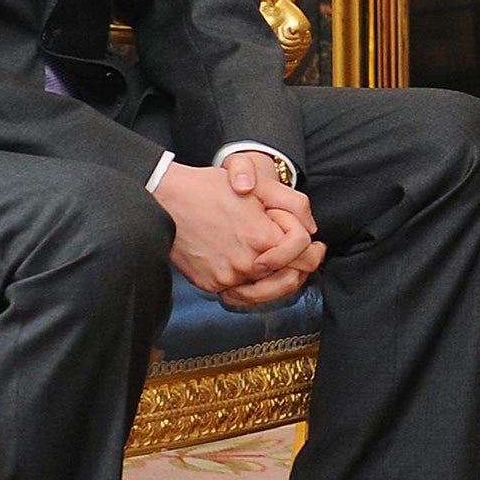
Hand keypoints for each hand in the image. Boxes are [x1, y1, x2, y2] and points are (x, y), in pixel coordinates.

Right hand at [216, 151, 323, 306]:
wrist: (167, 201)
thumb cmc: (210, 188)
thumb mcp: (258, 186)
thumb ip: (292, 206)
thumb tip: (310, 229)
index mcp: (262, 237)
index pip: (304, 254)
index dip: (311, 246)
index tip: (312, 243)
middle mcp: (247, 263)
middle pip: (291, 278)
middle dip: (301, 266)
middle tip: (307, 256)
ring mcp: (227, 277)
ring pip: (268, 291)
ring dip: (280, 279)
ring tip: (285, 267)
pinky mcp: (212, 285)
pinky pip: (242, 293)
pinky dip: (253, 285)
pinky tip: (258, 272)